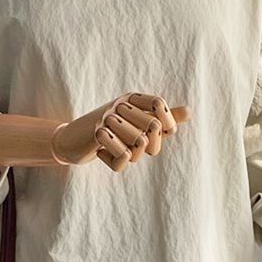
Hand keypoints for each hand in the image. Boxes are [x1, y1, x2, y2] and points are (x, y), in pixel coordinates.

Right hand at [52, 92, 191, 170]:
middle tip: (136, 149)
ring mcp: (107, 118)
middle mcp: (120, 104)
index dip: (168, 123)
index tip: (161, 135)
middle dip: (151, 146)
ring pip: (140, 144)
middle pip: (153, 127)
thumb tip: (189, 111)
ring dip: (133, 157)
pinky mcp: (96, 135)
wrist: (71, 141)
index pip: (159, 104)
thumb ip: (162, 118)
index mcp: (132, 98)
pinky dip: (117, 163)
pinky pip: (124, 157)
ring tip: (120, 152)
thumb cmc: (109, 133)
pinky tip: (104, 156)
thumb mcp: (136, 123)